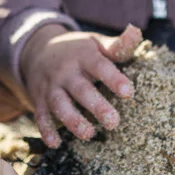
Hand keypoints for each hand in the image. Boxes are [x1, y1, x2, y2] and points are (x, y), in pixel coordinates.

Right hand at [19, 23, 141, 147]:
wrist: (37, 49)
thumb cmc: (76, 50)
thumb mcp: (95, 42)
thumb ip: (117, 44)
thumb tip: (137, 31)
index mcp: (83, 55)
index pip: (99, 66)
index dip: (113, 79)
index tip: (129, 92)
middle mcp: (65, 71)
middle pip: (80, 89)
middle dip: (95, 105)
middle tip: (113, 122)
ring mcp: (51, 86)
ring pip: (60, 103)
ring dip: (72, 120)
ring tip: (88, 134)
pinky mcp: (40, 100)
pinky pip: (41, 115)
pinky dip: (46, 129)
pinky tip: (55, 143)